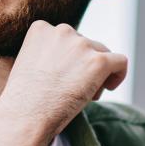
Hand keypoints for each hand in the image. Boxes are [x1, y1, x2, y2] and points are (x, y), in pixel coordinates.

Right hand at [0, 20, 127, 140]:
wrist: (26, 117)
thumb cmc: (24, 101)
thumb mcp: (27, 65)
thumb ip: (47, 54)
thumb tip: (70, 61)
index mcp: (41, 28)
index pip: (67, 39)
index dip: (69, 59)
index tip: (63, 77)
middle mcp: (62, 31)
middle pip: (86, 45)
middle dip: (83, 66)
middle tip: (73, 90)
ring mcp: (81, 45)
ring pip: (103, 54)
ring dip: (98, 74)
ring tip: (85, 95)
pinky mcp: (98, 62)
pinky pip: (120, 61)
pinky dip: (119, 74)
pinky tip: (109, 87)